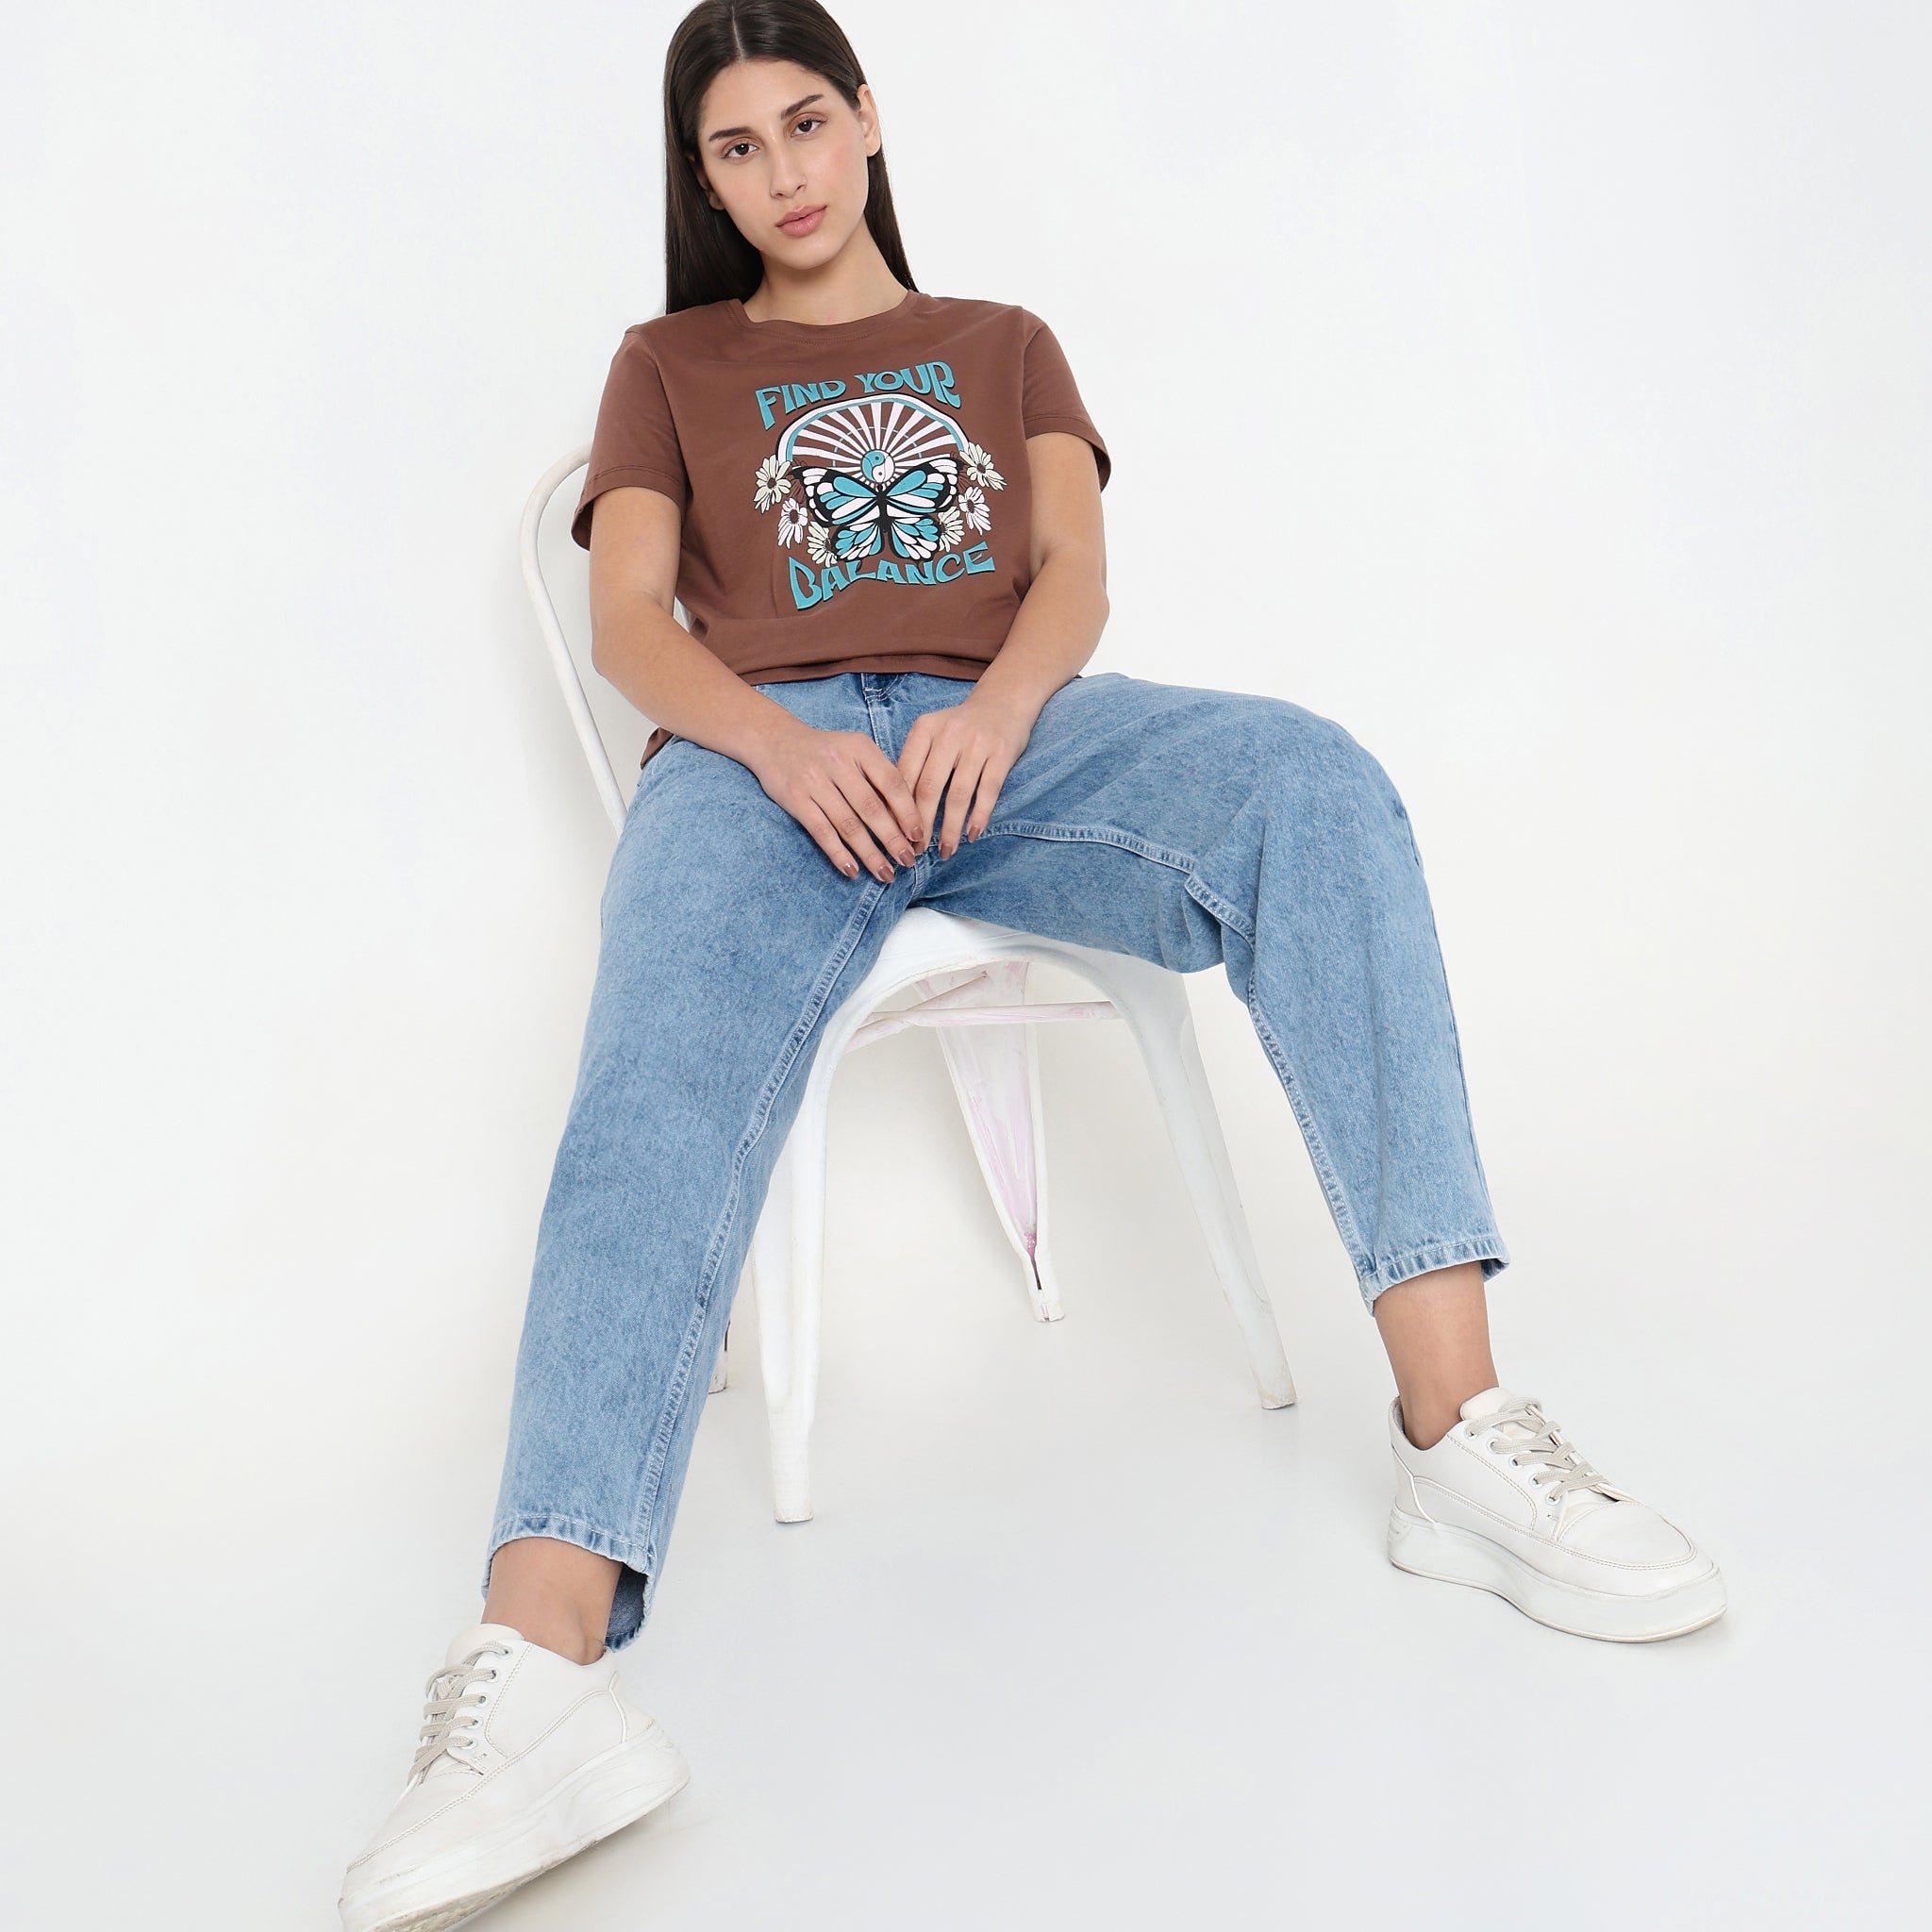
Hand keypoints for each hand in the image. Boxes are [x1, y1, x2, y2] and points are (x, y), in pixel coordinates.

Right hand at [748, 720, 923, 881]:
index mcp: (859, 747)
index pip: (892, 783)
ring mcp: (814, 781)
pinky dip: (839, 854)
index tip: (919, 837)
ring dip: (869, 853)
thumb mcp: (855, 751)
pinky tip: (853, 870)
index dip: (908, 813)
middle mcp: (838, 762)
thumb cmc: (826, 752)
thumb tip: (908, 818)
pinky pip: (822, 832)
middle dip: (893, 839)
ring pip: (848, 825)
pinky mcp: (795, 799)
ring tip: (885, 873)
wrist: (776, 741)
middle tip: (908, 860)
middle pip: (872, 808)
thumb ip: (879, 776)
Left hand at [898, 691, 1037, 858]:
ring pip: (958, 795)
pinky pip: (988, 791)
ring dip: (950, 829)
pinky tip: (972, 835)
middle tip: (916, 852)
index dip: (898, 810)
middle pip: (929, 789)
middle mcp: (949, 734)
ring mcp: (977, 743)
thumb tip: (895, 811)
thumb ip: (916, 763)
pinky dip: (979, 817)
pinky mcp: (1002, 752)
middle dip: (921, 826)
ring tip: (946, 851)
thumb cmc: (960, 727)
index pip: (905, 776)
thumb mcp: (932, 734)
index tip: (895, 836)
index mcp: (924, 729)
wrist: (1003, 701)